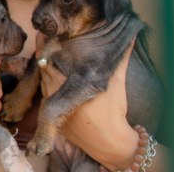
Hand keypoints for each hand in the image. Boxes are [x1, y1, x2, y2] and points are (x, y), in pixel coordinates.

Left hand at [35, 33, 138, 168]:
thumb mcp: (116, 83)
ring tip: (49, 54)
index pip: (46, 58)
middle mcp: (53, 92)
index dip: (44, 44)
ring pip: (43, 80)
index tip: (43, 32)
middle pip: (42, 68)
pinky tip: (55, 77)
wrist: (109, 142)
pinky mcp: (52, 116)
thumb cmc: (113, 111)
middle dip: (44, 54)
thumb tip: (130, 38)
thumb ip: (120, 60)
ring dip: (46, 69)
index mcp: (65, 82)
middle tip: (45, 38)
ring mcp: (50, 105)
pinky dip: (49, 84)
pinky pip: (45, 95)